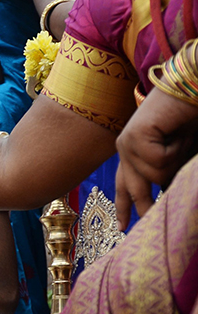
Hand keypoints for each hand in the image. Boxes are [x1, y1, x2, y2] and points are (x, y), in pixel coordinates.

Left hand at [114, 87, 197, 228]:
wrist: (194, 85)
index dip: (125, 207)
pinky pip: (159, 162)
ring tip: (181, 137)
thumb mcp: (181, 152)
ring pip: (153, 176)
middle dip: (147, 205)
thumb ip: (169, 173)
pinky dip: (177, 149)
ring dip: (177, 159)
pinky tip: (177, 130)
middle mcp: (125, 147)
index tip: (123, 228)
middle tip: (151, 220)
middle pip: (134, 189)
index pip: (125, 185)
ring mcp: (127, 142)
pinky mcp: (134, 137)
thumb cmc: (191, 116)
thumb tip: (164, 198)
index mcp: (132, 151)